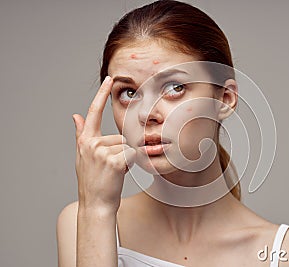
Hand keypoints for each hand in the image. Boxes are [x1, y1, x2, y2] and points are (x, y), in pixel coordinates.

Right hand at [72, 76, 136, 214]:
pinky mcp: (114, 161)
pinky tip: (119, 174)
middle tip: (110, 168)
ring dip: (126, 159)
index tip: (109, 78)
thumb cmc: (92, 180)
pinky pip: (132, 155)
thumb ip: (81, 134)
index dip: (101, 95)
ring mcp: (102, 152)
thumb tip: (75, 115)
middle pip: (120, 137)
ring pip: (127, 146)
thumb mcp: (83, 156)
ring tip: (114, 172)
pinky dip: (131, 165)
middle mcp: (91, 143)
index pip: (93, 112)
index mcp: (85, 140)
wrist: (95, 204)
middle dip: (121, 152)